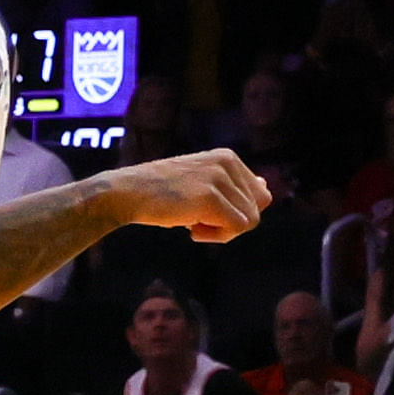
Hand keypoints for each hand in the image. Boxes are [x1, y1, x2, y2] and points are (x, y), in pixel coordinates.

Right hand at [91, 149, 268, 245]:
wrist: (127, 192)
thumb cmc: (161, 192)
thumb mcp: (200, 181)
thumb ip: (233, 184)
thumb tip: (266, 187)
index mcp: (227, 157)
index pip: (259, 196)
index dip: (235, 212)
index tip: (207, 212)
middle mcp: (227, 163)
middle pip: (257, 209)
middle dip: (231, 223)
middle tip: (199, 221)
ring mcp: (219, 179)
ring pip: (249, 221)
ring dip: (222, 231)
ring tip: (192, 223)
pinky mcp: (211, 198)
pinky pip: (236, 229)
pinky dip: (216, 237)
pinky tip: (191, 229)